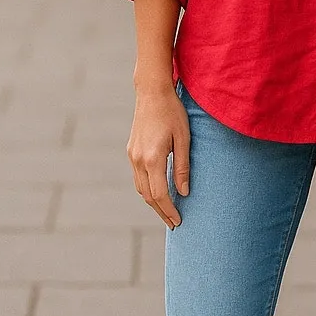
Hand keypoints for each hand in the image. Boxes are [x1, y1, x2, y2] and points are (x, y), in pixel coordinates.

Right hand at [127, 82, 189, 228]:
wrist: (152, 92)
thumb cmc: (172, 112)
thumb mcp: (184, 139)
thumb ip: (183, 167)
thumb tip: (184, 192)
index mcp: (152, 158)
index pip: (159, 194)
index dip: (169, 210)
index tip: (178, 221)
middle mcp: (138, 160)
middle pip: (148, 196)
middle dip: (161, 211)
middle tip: (174, 223)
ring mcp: (132, 155)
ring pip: (140, 188)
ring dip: (153, 202)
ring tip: (167, 211)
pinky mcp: (131, 151)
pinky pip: (138, 177)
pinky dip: (147, 189)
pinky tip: (158, 191)